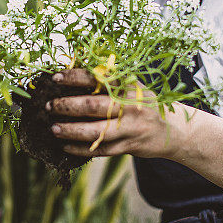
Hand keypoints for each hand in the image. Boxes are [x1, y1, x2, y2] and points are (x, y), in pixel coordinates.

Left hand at [47, 69, 189, 158]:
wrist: (174, 130)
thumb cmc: (144, 103)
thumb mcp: (133, 87)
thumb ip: (109, 81)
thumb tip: (73, 72)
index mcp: (128, 86)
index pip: (97, 78)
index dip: (74, 77)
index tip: (56, 78)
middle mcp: (130, 106)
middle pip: (92, 106)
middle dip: (66, 106)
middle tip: (48, 106)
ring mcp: (130, 128)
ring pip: (94, 131)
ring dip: (70, 130)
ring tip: (53, 128)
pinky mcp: (129, 146)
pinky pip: (99, 150)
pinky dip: (80, 149)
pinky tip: (65, 147)